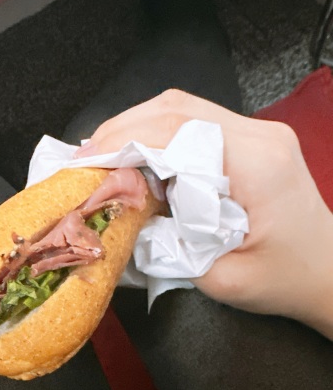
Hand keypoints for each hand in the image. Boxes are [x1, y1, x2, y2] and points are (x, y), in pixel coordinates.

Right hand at [75, 90, 332, 339]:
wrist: (328, 273)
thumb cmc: (285, 281)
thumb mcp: (220, 277)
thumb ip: (167, 244)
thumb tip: (121, 213)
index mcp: (257, 164)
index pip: (177, 131)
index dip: (123, 142)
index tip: (85, 164)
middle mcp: (260, 135)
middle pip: (175, 108)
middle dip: (120, 129)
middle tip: (81, 159)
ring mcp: (258, 132)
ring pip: (181, 109)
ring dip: (135, 128)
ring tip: (100, 156)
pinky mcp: (250, 140)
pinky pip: (194, 124)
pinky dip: (155, 136)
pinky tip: (133, 156)